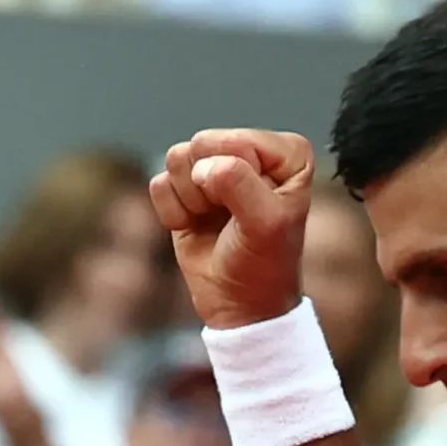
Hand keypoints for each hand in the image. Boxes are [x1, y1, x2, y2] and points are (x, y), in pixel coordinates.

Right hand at [149, 128, 312, 330]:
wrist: (240, 304)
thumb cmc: (264, 264)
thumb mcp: (266, 225)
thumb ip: (240, 184)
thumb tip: (203, 167)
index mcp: (286, 153)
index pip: (238, 141)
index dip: (234, 179)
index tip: (250, 211)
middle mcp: (250, 152)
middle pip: (202, 144)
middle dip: (208, 187)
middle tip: (228, 218)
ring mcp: (215, 167)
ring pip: (177, 159)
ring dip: (191, 200)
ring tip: (214, 222)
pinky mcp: (185, 187)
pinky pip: (160, 184)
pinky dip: (173, 213)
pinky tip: (195, 226)